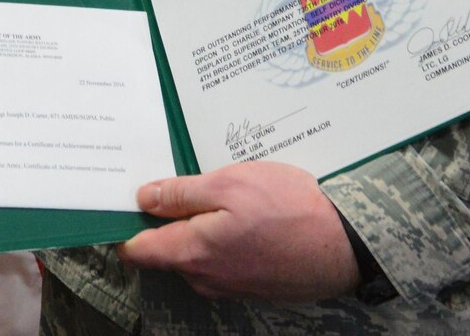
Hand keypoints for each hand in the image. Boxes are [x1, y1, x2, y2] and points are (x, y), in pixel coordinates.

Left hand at [117, 161, 359, 303]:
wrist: (347, 244)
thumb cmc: (290, 209)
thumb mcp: (230, 184)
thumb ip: (181, 194)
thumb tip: (143, 198)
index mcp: (192, 253)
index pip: (137, 250)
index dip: (125, 225)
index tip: (122, 202)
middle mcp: (206, 278)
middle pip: (167, 250)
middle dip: (167, 220)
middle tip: (182, 184)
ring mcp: (231, 286)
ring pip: (198, 255)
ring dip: (201, 228)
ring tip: (223, 196)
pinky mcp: (254, 285)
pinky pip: (224, 261)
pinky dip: (226, 239)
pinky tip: (246, 217)